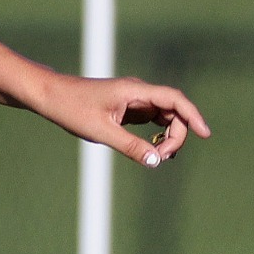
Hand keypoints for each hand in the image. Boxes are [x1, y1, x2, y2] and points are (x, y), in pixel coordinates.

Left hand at [34, 71, 209, 166]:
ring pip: (164, 117)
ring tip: (156, 156)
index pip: (174, 100)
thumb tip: (156, 162)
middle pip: (173, 111)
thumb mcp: (101, 132)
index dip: (192, 116)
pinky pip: (151, 121)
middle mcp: (138, 92)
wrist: (49, 96)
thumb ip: (130, 146)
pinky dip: (156, 135)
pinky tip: (153, 150)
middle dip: (176, 134)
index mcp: (134, 91)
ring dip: (167, 136)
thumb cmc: (71, 108)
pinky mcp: (127, 109)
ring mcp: (133, 100)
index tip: (204, 134)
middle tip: (161, 157)